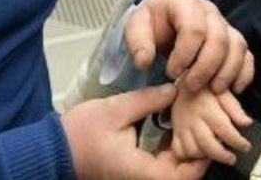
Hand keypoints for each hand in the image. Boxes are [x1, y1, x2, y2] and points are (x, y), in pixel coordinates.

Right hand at [61, 84, 207, 179]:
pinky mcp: (133, 172)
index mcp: (142, 172)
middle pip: (184, 175)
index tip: (208, 130)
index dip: (203, 156)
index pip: (186, 176)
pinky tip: (173, 127)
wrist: (53, 150)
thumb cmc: (80, 134)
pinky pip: (161, 167)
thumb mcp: (115, 110)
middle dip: (197, 150)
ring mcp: (138, 178)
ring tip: (192, 121)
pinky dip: (171, 151)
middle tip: (204, 121)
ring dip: (185, 151)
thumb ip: (148, 100)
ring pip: (173, 172)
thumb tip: (175, 89)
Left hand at [123, 0, 253, 92]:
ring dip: (227, 71)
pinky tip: (234, 90)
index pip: (194, 28)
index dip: (184, 54)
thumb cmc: (154, 21)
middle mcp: (211, 12)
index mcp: (186, 4)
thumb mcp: (137, 25)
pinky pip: (247, 55)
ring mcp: (225, 25)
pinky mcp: (233, 40)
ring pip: (237, 46)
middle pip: (219, 38)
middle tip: (190, 87)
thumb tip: (144, 62)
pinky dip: (244, 73)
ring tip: (213, 91)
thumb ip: (137, 42)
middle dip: (205, 67)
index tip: (170, 73)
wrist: (168, 12)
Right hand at [169, 86, 252, 165]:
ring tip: (216, 153)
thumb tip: (247, 123)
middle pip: (207, 144)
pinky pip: (179, 150)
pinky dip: (189, 156)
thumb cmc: (206, 88)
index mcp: (208, 109)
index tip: (246, 147)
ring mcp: (183, 127)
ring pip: (193, 150)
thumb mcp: (223, 92)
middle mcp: (194, 120)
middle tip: (232, 158)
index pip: (224, 130)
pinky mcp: (176, 132)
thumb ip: (235, 109)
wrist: (184, 83)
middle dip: (222, 156)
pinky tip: (199, 153)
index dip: (237, 141)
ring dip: (205, 156)